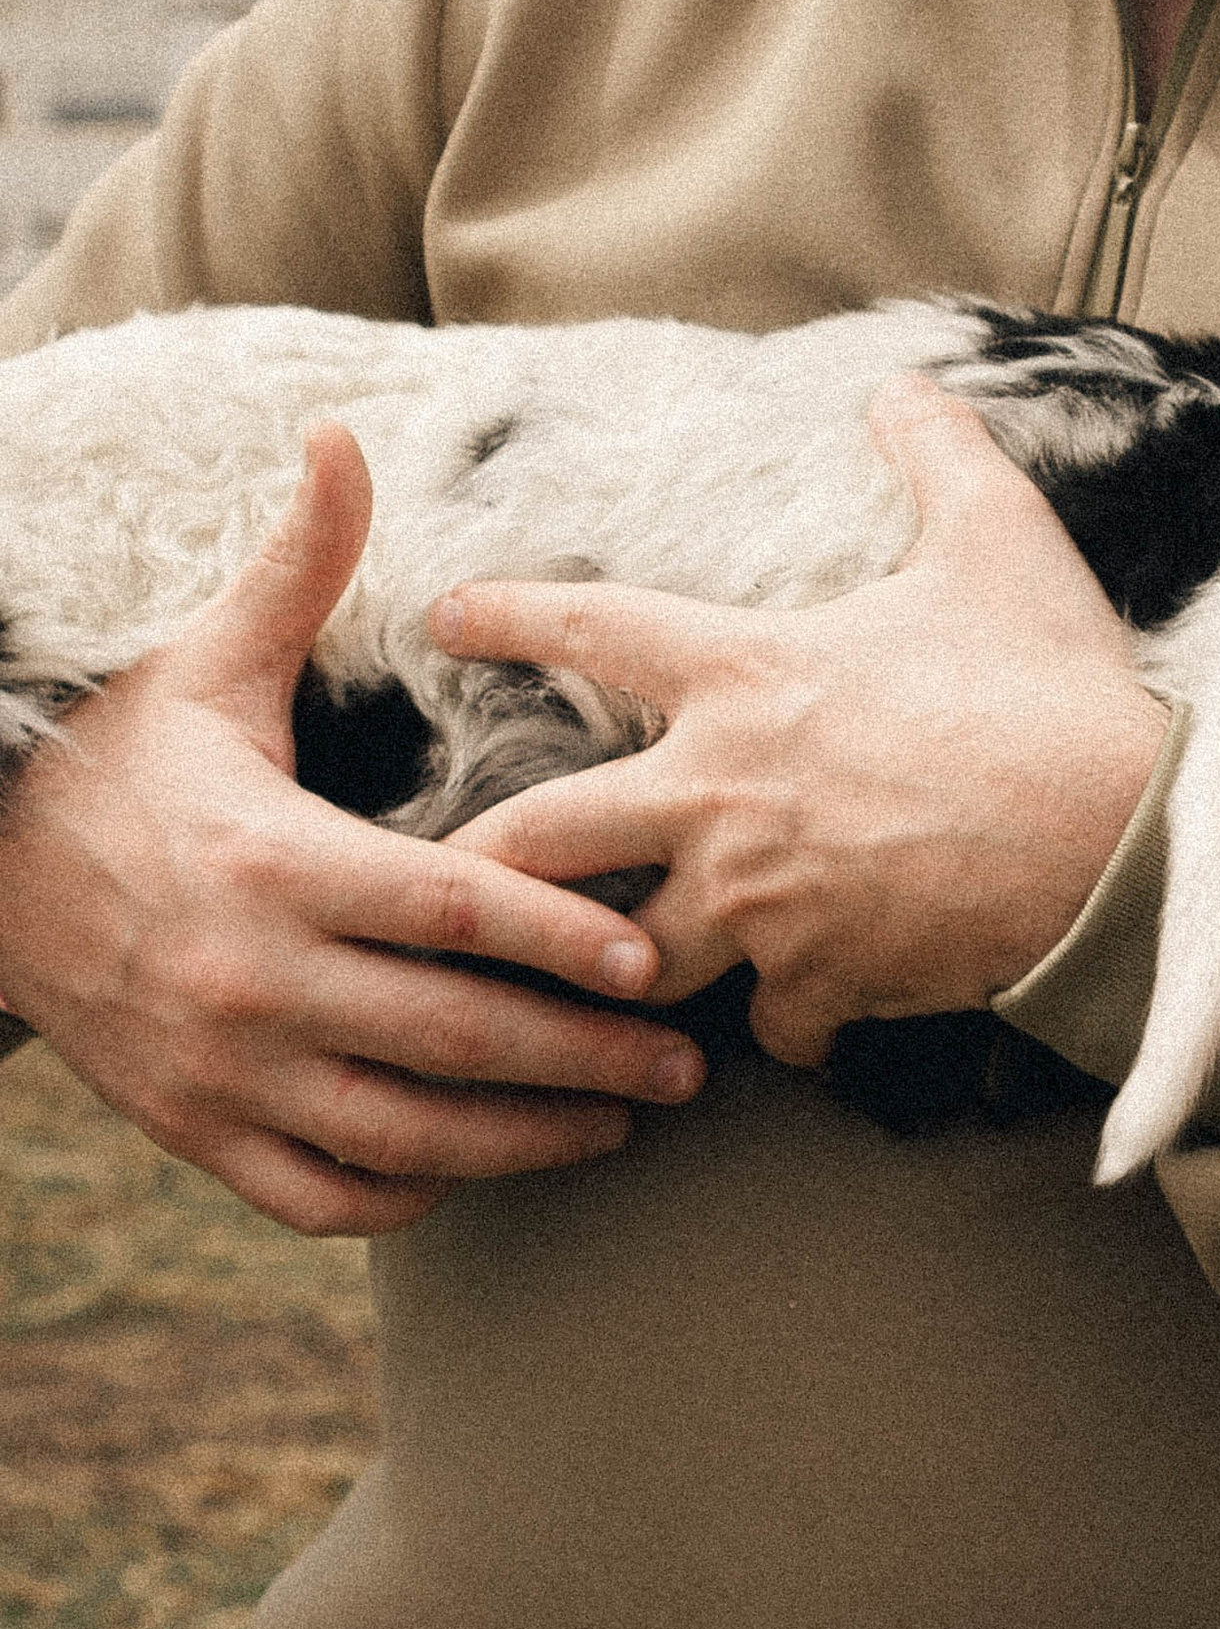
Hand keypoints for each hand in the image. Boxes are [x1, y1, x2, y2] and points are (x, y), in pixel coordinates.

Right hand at [0, 423, 696, 1236]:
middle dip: (583, 1056)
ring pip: (400, 1137)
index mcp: (271, 860)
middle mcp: (251, 980)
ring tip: (623, 1119)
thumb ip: (300, 562)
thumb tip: (343, 434)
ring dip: (525, 1140)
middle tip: (691, 1063)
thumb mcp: (208, 659)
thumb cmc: (120, 757)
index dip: (555, 934)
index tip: (652, 954)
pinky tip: (482, 1164)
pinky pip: (319, 1194)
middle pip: (448, 1038)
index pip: (444, 909)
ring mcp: (220, 1071)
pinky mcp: (193, 1133)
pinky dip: (407, 1193)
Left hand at [433, 378, 1166, 1065]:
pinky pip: (771, 1023)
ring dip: (614, 969)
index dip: (509, 614)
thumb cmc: (1051, 684)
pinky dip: (784, 1023)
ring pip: (627, 957)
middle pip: (544, 836)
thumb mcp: (999, 541)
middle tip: (447, 877)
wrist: (1119, 837)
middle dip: (484, 862)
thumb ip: (938, 455)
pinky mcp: (818, 980)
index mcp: (747, 676)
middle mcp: (723, 792)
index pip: (593, 628)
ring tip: (598, 981)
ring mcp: (760, 898)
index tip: (445, 615)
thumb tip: (905, 385)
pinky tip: (798, 1023)